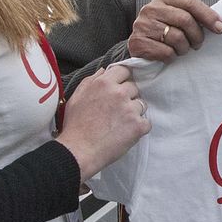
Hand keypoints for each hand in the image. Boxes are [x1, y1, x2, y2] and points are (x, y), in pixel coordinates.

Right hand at [56, 63, 148, 179]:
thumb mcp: (76, 97)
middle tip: (116, 110)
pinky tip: (126, 133)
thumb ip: (91, 80)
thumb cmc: (75, 126)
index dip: (123, 79)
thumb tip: (104, 71)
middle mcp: (119, 93)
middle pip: (134, 88)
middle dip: (128, 97)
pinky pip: (146, 122)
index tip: (119, 88)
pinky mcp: (138, 126)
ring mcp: (130, 109)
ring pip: (141, 104)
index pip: (124, 70)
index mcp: (104, 83)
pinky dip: (139, 128)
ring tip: (119, 124)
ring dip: (134, 112)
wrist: (78, 151)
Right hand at [128, 0, 221, 61]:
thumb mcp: (176, 17)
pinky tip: (169, 55)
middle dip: (197, 35)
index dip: (208, 16)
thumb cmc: (163, 32)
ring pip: (177, 38)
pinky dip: (172, 57)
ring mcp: (142, 25)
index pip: (190, 2)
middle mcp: (151, 9)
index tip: (221, 28)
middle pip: (185, 20)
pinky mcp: (137, 43)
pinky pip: (166, 52)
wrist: (139, 47)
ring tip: (181, 50)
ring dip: (184, 48)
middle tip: (198, 44)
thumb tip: (220, 25)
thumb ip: (193, 16)